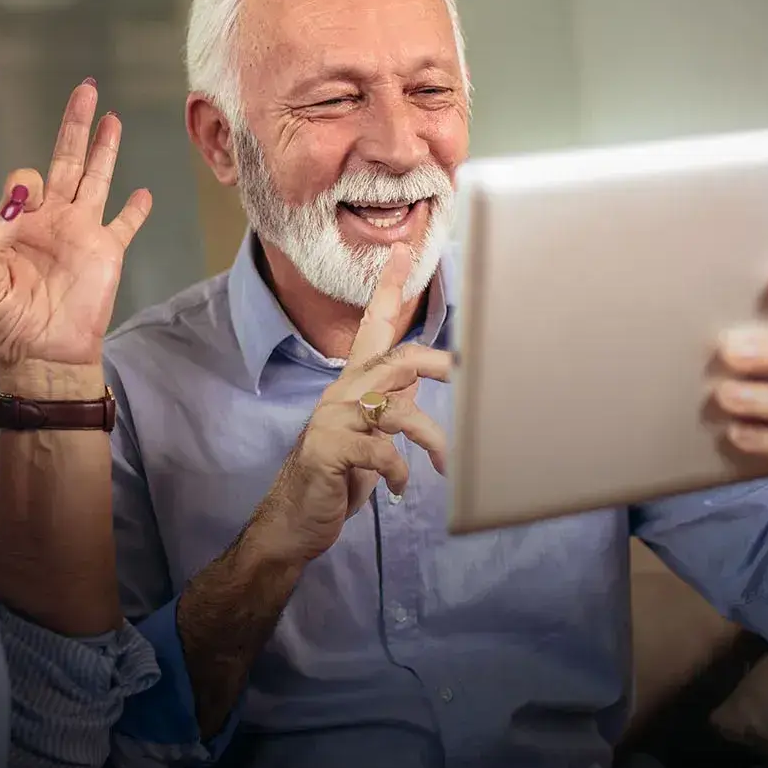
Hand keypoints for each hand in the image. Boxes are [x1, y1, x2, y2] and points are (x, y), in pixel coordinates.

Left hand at [0, 80, 152, 391]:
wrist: (42, 356)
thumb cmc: (6, 322)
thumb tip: (18, 198)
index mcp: (20, 222)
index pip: (25, 179)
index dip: (25, 181)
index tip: (26, 201)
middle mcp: (53, 219)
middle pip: (67, 160)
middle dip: (75, 125)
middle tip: (86, 90)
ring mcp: (83, 233)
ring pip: (98, 179)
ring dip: (106, 149)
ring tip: (112, 117)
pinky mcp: (108, 252)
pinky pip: (125, 224)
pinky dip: (135, 209)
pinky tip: (143, 192)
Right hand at [247, 245, 451, 567]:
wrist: (295, 518)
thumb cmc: (339, 474)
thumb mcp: (372, 432)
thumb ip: (394, 401)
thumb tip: (429, 373)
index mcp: (353, 384)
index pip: (372, 325)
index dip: (389, 287)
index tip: (404, 249)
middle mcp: (342, 393)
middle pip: (397, 359)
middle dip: (441, 364)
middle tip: (471, 375)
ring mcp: (333, 421)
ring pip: (396, 411)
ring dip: (431, 438)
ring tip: (447, 464)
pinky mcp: (330, 451)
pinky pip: (380, 452)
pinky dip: (397, 472)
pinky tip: (396, 489)